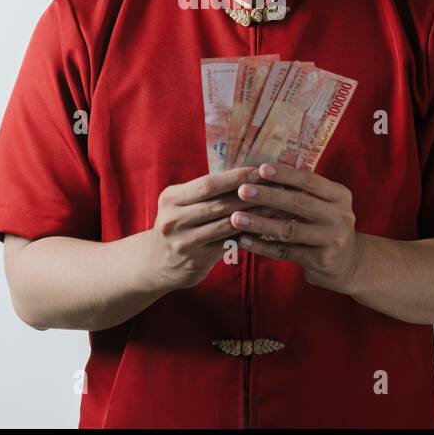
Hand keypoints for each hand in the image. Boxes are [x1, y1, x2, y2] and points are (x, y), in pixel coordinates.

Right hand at [147, 166, 292, 290]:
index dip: (235, 177)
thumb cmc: (178, 225)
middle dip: (250, 195)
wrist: (156, 263)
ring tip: (277, 206)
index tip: (259, 171)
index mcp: (171, 198)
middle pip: (219, 204)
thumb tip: (246, 172)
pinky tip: (266, 228)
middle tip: (276, 187)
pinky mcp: (197, 260)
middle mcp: (173, 219)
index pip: (208, 184)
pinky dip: (249, 234)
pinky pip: (229, 244)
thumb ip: (204, 191)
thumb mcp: (180, 204)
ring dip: (255, 215)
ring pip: (227, 225)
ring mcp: (184, 242)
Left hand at [231, 163, 360, 293]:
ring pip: (289, 230)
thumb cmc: (326, 226)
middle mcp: (340, 216)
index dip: (285, 174)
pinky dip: (262, 246)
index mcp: (340, 196)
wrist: (349, 264)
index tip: (261, 169)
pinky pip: (285, 252)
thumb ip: (302, 191)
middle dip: (268, 196)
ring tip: (235, 218)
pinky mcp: (320, 261)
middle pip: (299, 203)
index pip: (309, 180)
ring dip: (259, 223)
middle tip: (242, 190)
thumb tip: (262, 171)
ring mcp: (332, 241)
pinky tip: (243, 240)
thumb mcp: (325, 205)